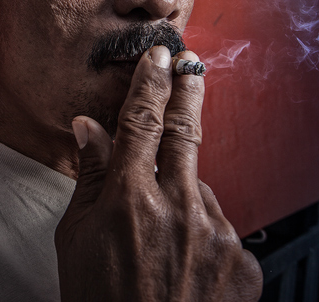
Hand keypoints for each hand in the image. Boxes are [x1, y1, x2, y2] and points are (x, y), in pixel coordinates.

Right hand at [55, 46, 262, 300]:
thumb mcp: (75, 239)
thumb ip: (90, 178)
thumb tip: (91, 128)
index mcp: (129, 197)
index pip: (142, 119)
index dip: (152, 81)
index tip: (160, 56)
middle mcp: (178, 207)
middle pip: (185, 130)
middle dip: (187, 91)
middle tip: (191, 65)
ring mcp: (216, 233)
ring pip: (199, 189)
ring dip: (182, 194)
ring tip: (160, 234)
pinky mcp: (243, 261)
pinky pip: (221, 228)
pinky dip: (202, 234)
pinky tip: (183, 262)